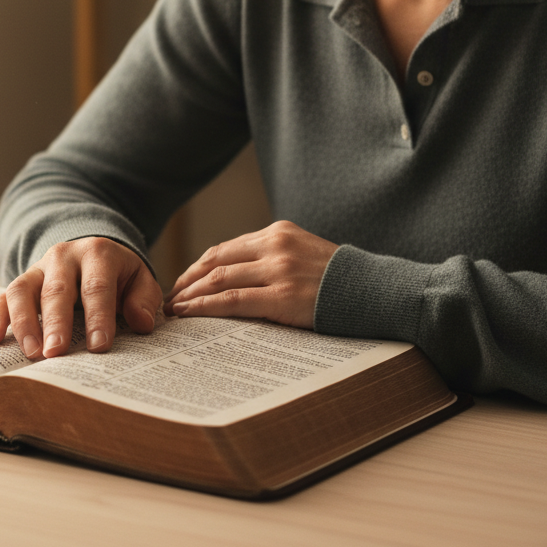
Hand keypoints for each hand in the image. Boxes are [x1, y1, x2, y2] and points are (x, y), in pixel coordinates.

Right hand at [0, 237, 161, 359]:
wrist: (94, 253)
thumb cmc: (119, 275)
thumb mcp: (140, 280)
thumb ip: (144, 299)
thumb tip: (142, 322)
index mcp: (98, 254)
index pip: (97, 286)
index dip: (98, 317)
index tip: (99, 347)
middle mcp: (64, 256)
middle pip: (57, 289)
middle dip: (56, 323)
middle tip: (56, 353)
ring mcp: (39, 268)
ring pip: (24, 290)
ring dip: (24, 322)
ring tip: (31, 354)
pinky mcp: (22, 281)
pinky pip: (4, 296)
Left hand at [163, 221, 337, 328]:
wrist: (376, 291)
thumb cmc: (340, 281)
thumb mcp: (304, 254)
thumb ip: (274, 258)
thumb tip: (236, 279)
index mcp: (278, 232)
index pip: (226, 248)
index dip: (198, 267)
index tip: (182, 283)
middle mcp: (275, 245)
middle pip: (216, 260)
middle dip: (188, 281)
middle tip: (170, 298)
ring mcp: (279, 269)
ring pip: (220, 279)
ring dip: (192, 295)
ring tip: (175, 310)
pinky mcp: (284, 296)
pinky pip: (234, 301)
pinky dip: (207, 307)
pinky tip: (192, 315)